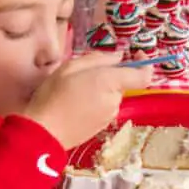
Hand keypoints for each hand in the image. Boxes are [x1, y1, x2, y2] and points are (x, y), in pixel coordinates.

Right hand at [24, 52, 152, 149]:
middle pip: (120, 84)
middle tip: (81, 74)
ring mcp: (109, 116)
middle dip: (107, 76)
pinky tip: (73, 105)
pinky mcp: (101, 127)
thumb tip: (118, 57)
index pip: (143, 76)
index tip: (135, 55)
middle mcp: (114, 101)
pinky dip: (93, 103)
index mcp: (110, 83)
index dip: (144, 64)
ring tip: (72, 91)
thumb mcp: (70, 67)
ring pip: (110, 96)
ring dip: (98, 90)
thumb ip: (98, 59)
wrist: (43, 133)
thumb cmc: (53, 96)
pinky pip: (103, 108)